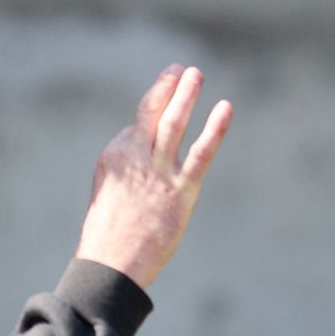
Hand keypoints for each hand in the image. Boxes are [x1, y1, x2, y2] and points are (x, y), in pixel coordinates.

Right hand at [76, 65, 232, 288]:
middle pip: (152, 112)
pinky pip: (201, 153)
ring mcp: (159, 173)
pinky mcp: (181, 191)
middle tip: (181, 69)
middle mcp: (135, 157)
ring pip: (174, 123)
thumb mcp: (109, 196)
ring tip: (196, 75)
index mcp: (114, 157)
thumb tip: (147, 163)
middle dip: (167, 88)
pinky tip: (225, 109)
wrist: (111, 266)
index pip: (137, 130)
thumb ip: (127, 174)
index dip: (151, 129)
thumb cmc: (109, 237)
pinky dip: (215, 129)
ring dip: (186, 95)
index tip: (160, 126)